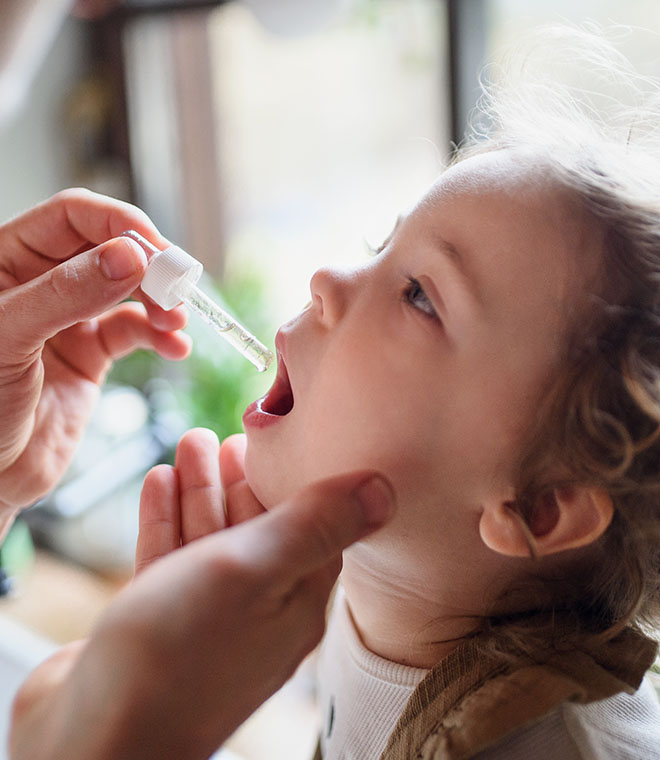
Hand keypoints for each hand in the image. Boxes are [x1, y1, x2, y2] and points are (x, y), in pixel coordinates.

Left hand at [0, 189, 189, 529]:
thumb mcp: (9, 338)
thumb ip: (67, 293)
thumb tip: (130, 256)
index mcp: (6, 261)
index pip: (71, 217)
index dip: (117, 223)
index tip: (154, 249)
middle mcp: (42, 283)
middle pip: (109, 250)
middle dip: (149, 266)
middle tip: (178, 286)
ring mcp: (69, 319)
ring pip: (128, 290)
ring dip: (160, 302)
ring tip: (177, 321)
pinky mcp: (91, 354)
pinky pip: (134, 333)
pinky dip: (161, 338)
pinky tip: (175, 347)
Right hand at [10, 443, 394, 759]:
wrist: (92, 737)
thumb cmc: (178, 654)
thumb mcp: (256, 570)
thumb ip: (316, 525)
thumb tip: (384, 489)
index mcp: (295, 601)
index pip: (311, 528)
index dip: (298, 481)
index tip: (285, 440)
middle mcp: (256, 611)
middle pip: (257, 528)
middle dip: (241, 479)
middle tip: (229, 435)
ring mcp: (206, 619)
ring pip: (210, 539)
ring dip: (201, 490)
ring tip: (191, 442)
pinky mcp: (159, 624)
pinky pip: (170, 559)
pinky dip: (167, 519)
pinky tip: (159, 482)